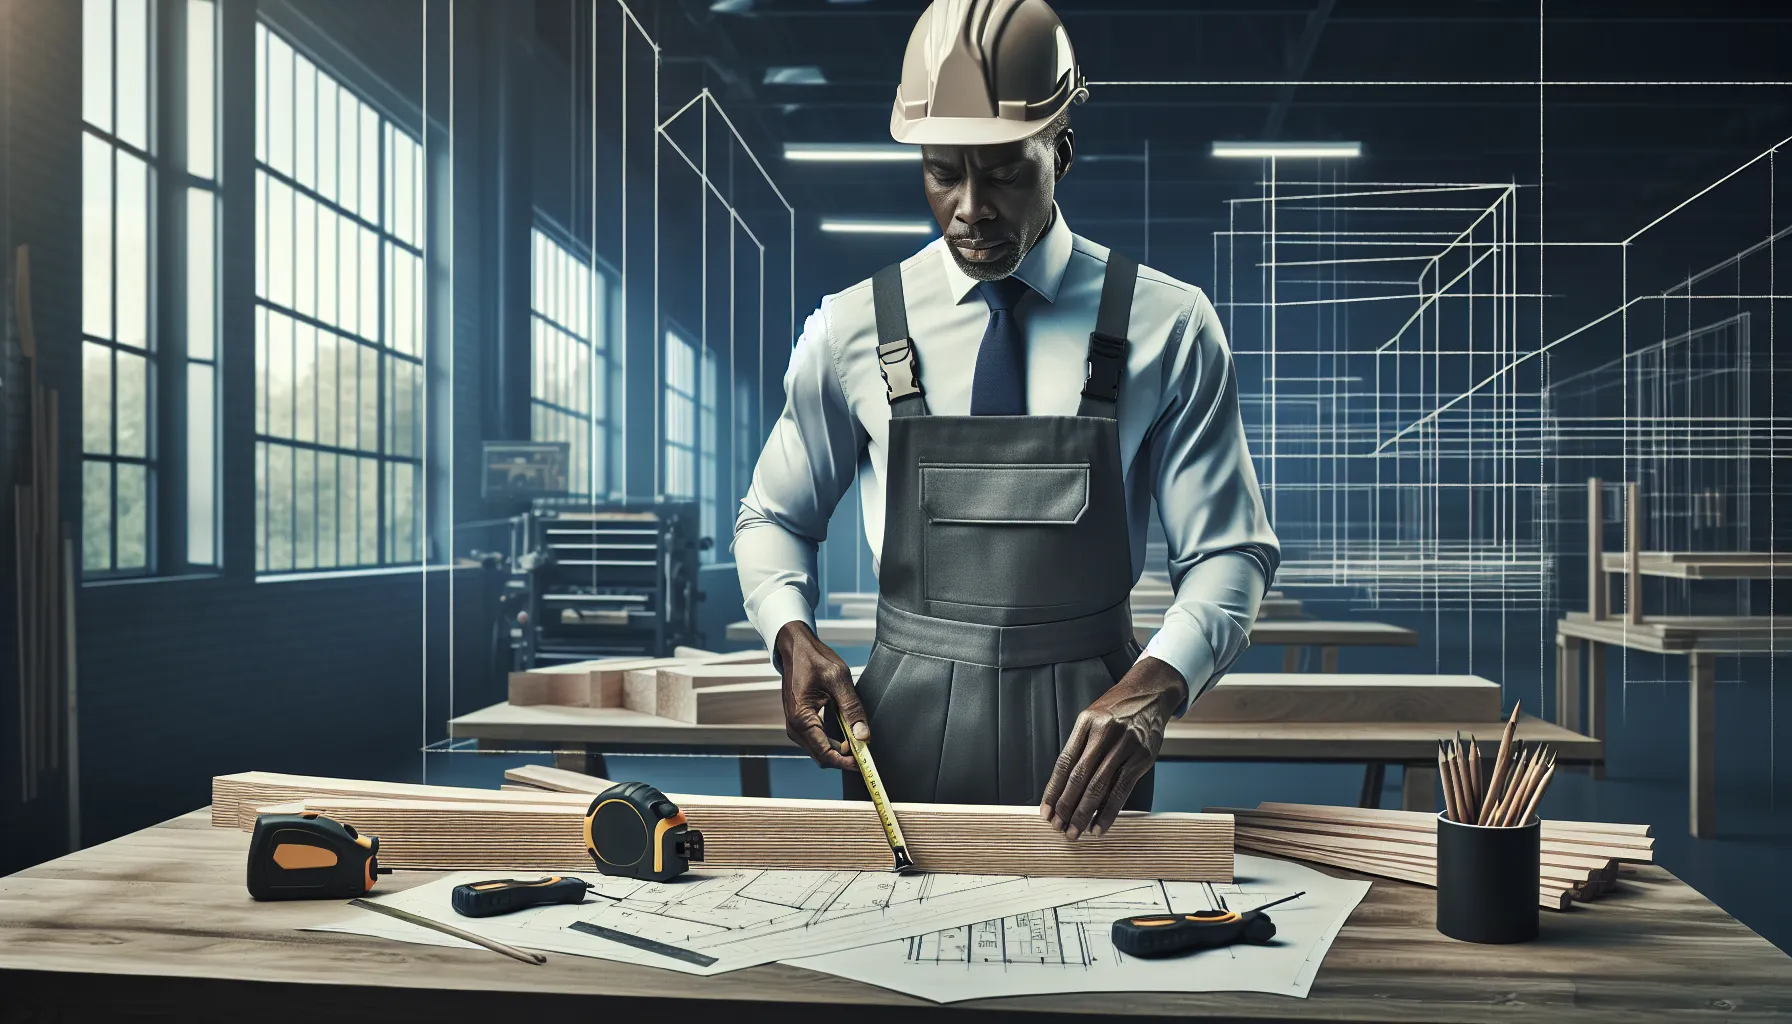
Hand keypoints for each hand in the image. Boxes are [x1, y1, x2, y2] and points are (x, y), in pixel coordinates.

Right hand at [775, 621, 867, 771]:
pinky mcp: (800, 722)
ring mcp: (796, 725)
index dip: (846, 762)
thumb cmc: (814, 659)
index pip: (825, 753)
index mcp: (801, 718)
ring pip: (821, 749)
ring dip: (840, 747)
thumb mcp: (838, 680)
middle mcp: (794, 727)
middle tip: (866, 747)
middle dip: (844, 756)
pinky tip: (846, 728)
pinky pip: (818, 739)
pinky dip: (833, 739)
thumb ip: (852, 709)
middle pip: (822, 756)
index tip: (864, 763)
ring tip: (857, 734)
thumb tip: (863, 736)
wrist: (795, 648)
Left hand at [1040, 655, 1186, 839]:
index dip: (1053, 790)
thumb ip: (1081, 747)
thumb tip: (1064, 787)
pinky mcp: (1143, 757)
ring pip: (1098, 786)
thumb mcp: (1094, 718)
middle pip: (1079, 776)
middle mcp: (1104, 732)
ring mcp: (1125, 744)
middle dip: (1066, 806)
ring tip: (1075, 831)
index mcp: (1086, 723)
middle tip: (1058, 827)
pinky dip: (1108, 811)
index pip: (1064, 763)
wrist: (1151, 692)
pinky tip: (1099, 825)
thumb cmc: (1118, 709)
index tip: (1046, 812)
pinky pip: (1122, 789)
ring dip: (1084, 813)